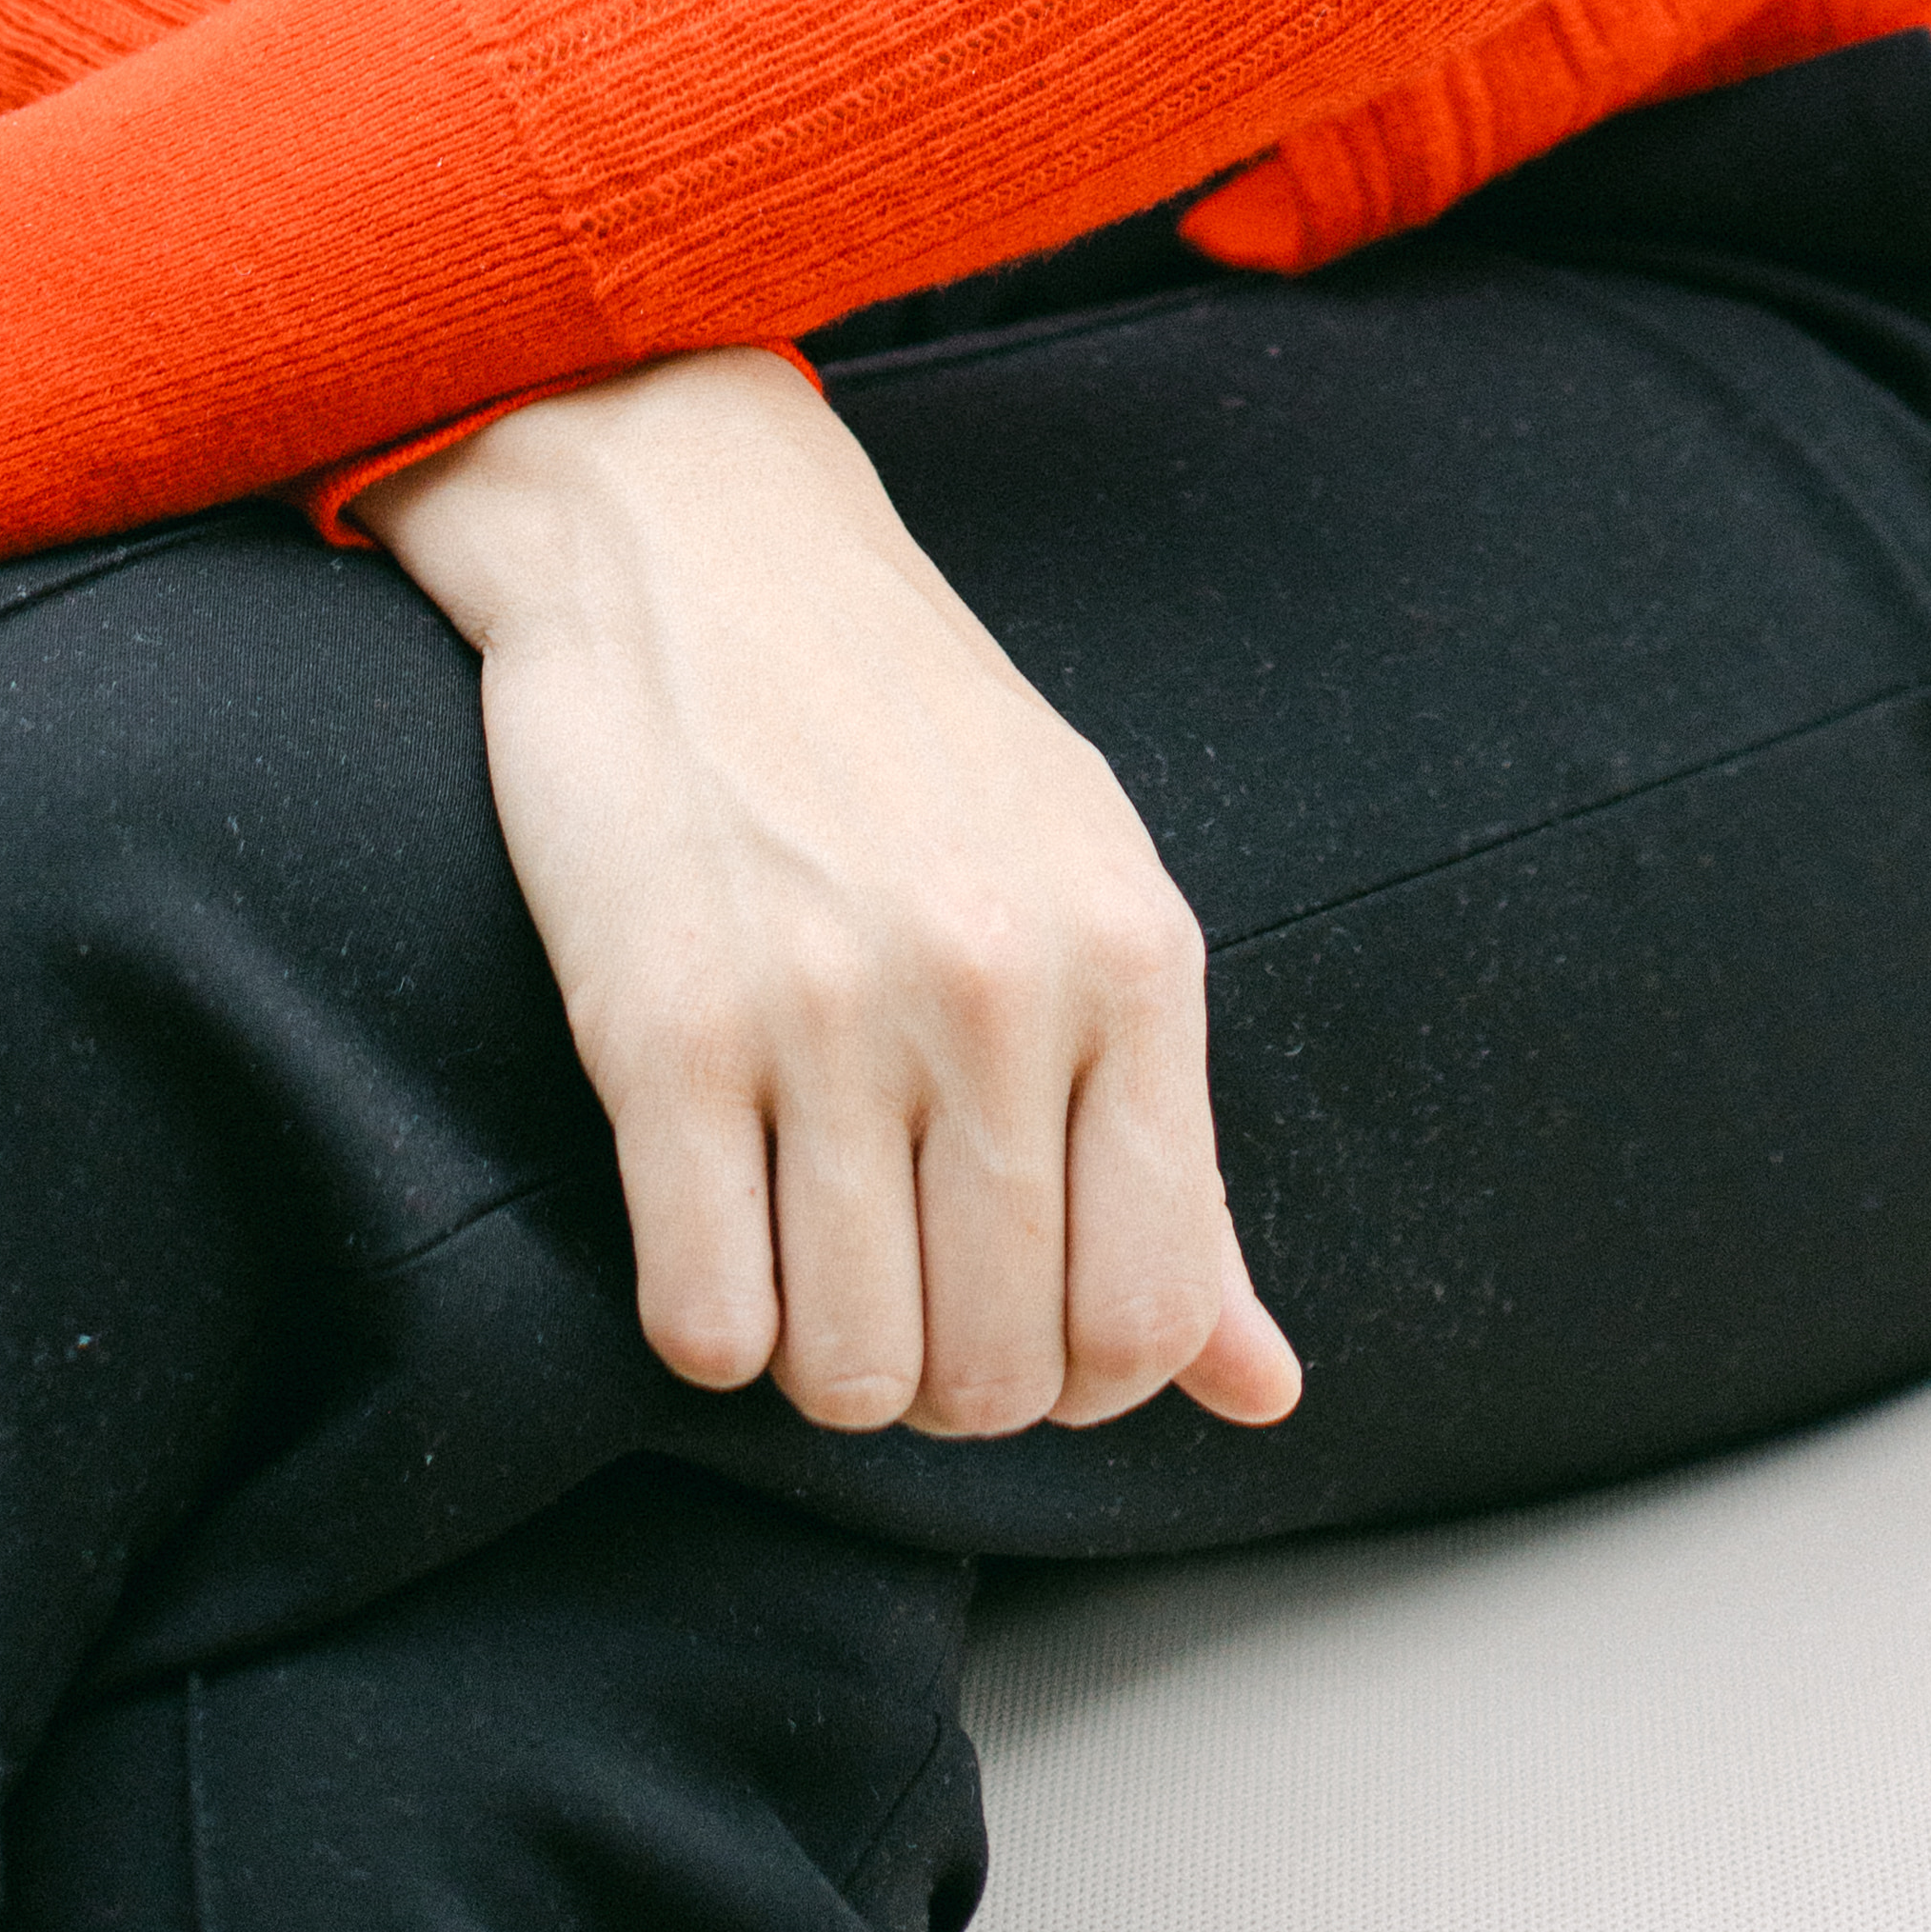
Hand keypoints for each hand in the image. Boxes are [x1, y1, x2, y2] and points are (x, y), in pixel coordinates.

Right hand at [379, 353, 1301, 1450]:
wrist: (694, 537)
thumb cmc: (907, 733)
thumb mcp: (1089, 891)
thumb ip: (1175, 1153)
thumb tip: (1265, 1393)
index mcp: (1131, 956)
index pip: (1154, 1317)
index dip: (1083, 1376)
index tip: (1020, 1316)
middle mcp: (998, 989)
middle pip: (999, 1375)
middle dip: (943, 1379)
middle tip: (892, 1281)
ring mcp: (831, 1011)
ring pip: (850, 1375)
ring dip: (820, 1362)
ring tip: (801, 1251)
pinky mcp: (665, 1028)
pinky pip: (706, 1324)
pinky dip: (708, 1325)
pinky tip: (709, 1221)